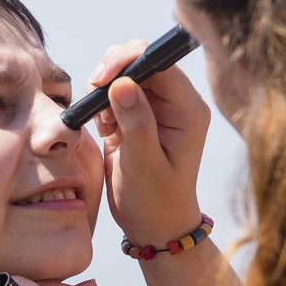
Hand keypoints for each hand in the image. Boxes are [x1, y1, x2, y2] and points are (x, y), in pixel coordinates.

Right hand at [89, 41, 210, 244]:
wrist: (153, 225)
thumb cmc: (155, 201)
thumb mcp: (144, 164)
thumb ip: (136, 123)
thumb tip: (122, 84)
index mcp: (188, 110)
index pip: (160, 64)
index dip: (128, 62)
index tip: (100, 81)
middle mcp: (175, 102)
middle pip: (140, 60)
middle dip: (112, 74)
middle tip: (98, 105)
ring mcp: (156, 107)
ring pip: (123, 72)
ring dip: (104, 91)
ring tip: (106, 127)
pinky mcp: (136, 115)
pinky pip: (114, 91)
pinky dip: (102, 104)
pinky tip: (107, 132)